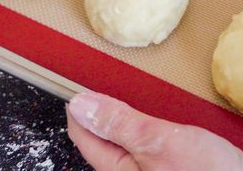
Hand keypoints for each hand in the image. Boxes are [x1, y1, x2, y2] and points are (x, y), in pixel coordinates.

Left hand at [66, 92, 242, 170]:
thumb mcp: (156, 140)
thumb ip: (118, 122)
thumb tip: (81, 104)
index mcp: (117, 168)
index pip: (82, 133)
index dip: (79, 105)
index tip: (78, 81)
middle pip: (98, 137)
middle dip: (96, 110)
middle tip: (95, 83)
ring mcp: (146, 168)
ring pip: (120, 138)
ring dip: (118, 116)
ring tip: (116, 96)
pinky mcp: (164, 164)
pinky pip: (140, 142)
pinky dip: (138, 124)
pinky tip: (147, 116)